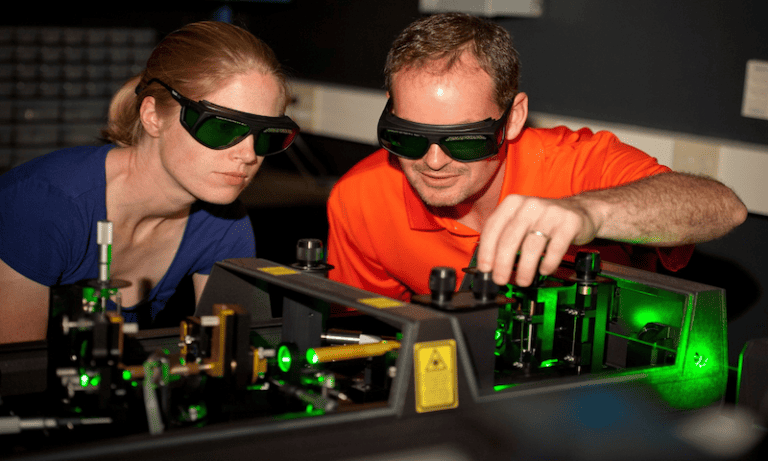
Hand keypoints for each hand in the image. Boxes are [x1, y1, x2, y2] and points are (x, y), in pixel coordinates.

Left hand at [476, 195, 599, 286]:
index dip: (486, 250)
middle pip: (510, 238)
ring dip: (525, 268)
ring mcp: (551, 213)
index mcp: (513, 203)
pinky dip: (548, 263)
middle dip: (502, 264)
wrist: (579, 209)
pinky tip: (544, 270)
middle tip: (500, 279)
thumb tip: (489, 264)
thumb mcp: (521, 219)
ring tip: (522, 280)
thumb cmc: (544, 220)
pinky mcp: (569, 223)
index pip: (493, 227)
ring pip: (532, 245)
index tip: (485, 268)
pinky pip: (555, 248)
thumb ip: (505, 235)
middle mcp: (530, 205)